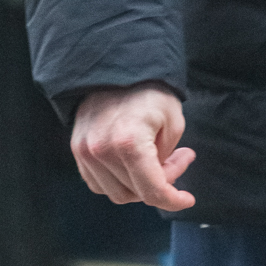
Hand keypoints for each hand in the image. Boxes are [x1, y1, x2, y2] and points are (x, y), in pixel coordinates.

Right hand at [71, 85, 195, 210]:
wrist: (116, 65)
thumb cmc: (150, 88)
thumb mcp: (173, 119)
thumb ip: (168, 157)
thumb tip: (163, 177)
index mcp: (129, 143)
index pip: (152, 190)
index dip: (173, 199)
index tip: (188, 199)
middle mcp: (102, 152)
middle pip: (136, 192)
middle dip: (162, 181)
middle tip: (179, 159)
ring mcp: (86, 152)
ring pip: (117, 192)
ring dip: (140, 183)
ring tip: (158, 157)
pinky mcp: (78, 150)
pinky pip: (99, 182)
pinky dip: (119, 180)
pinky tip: (134, 161)